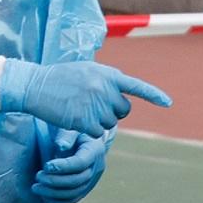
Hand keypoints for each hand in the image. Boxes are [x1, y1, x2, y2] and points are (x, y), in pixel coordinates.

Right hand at [2, 59, 173, 136]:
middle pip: (123, 110)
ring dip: (98, 121)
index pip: (137, 86)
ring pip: (110, 123)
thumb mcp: (85, 70)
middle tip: (93, 107)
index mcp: (107, 75)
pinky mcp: (85, 120)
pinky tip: (74, 120)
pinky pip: (97, 132)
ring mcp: (96, 105)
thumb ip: (105, 79)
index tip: (168, 103)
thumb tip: (120, 91)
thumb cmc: (57, 77)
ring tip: (79, 110)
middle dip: (112, 112)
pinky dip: (88, 130)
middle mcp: (105, 90)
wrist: (34, 85)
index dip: (154, 95)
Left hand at [28, 125, 107, 202]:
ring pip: (75, 192)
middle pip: (78, 180)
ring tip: (36, 187)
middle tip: (37, 176)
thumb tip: (60, 146)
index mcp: (94, 150)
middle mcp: (97, 167)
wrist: (82, 141)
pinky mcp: (85, 188)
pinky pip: (74, 199)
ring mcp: (92, 180)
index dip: (63, 166)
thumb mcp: (70, 129)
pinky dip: (58, 200)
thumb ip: (65, 136)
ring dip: (53, 193)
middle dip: (55, 181)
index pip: (81, 162)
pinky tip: (44, 195)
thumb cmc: (72, 133)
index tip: (46, 166)